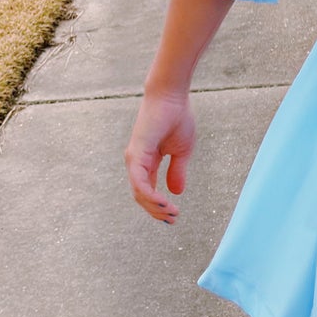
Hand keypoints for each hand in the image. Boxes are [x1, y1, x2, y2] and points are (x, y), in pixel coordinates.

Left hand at [125, 88, 195, 222]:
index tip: (174, 217)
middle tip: (173, 219)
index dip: (159, 206)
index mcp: (146, 162)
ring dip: (154, 207)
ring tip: (171, 213)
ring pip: (139, 193)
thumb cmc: (176, 118)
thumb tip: (177, 192)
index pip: (147, 191)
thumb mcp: (182, 151)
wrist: (172, 97)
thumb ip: (177, 171)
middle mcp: (136, 162)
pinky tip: (163, 202)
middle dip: (157, 211)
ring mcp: (134, 158)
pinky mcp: (136, 154)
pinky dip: (150, 195)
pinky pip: (139, 182)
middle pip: (141, 196)